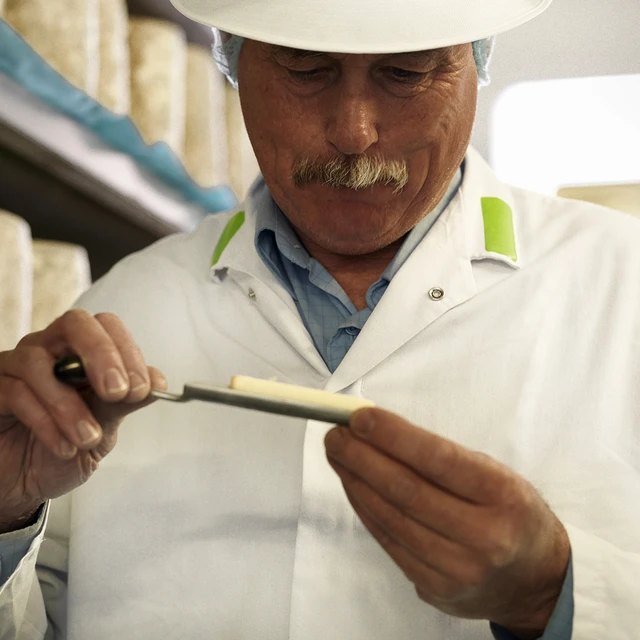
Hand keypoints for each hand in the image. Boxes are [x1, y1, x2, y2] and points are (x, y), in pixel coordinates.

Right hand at [0, 310, 166, 531]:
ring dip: (70, 404)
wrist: (26, 485)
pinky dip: (45, 422)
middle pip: (74, 324)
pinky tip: (64, 447)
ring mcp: (15, 367)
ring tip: (89, 437)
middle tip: (117, 393)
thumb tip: (157, 382)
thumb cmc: (66, 449)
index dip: (127, 352)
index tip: (143, 388)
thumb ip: (125, 403)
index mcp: (81, 353)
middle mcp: (48, 350)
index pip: (106, 327)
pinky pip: (14, 393)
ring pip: (39, 363)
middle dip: (101, 355)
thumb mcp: (104, 429)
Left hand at [325, 408, 569, 637]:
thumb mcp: (495, 475)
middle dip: (362, 457)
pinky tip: (353, 485)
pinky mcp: (435, 588)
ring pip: (391, 518)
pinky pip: (388, 541)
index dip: (393, 436)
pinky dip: (365, 509)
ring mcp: (457, 569)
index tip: (360, 417)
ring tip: (338, 454)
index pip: (438, 460)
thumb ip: (442, 457)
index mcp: (503, 495)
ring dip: (355, 481)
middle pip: (406, 491)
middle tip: (335, 434)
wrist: (535, 580)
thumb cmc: (510, 512)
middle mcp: (483, 536)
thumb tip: (379, 431)